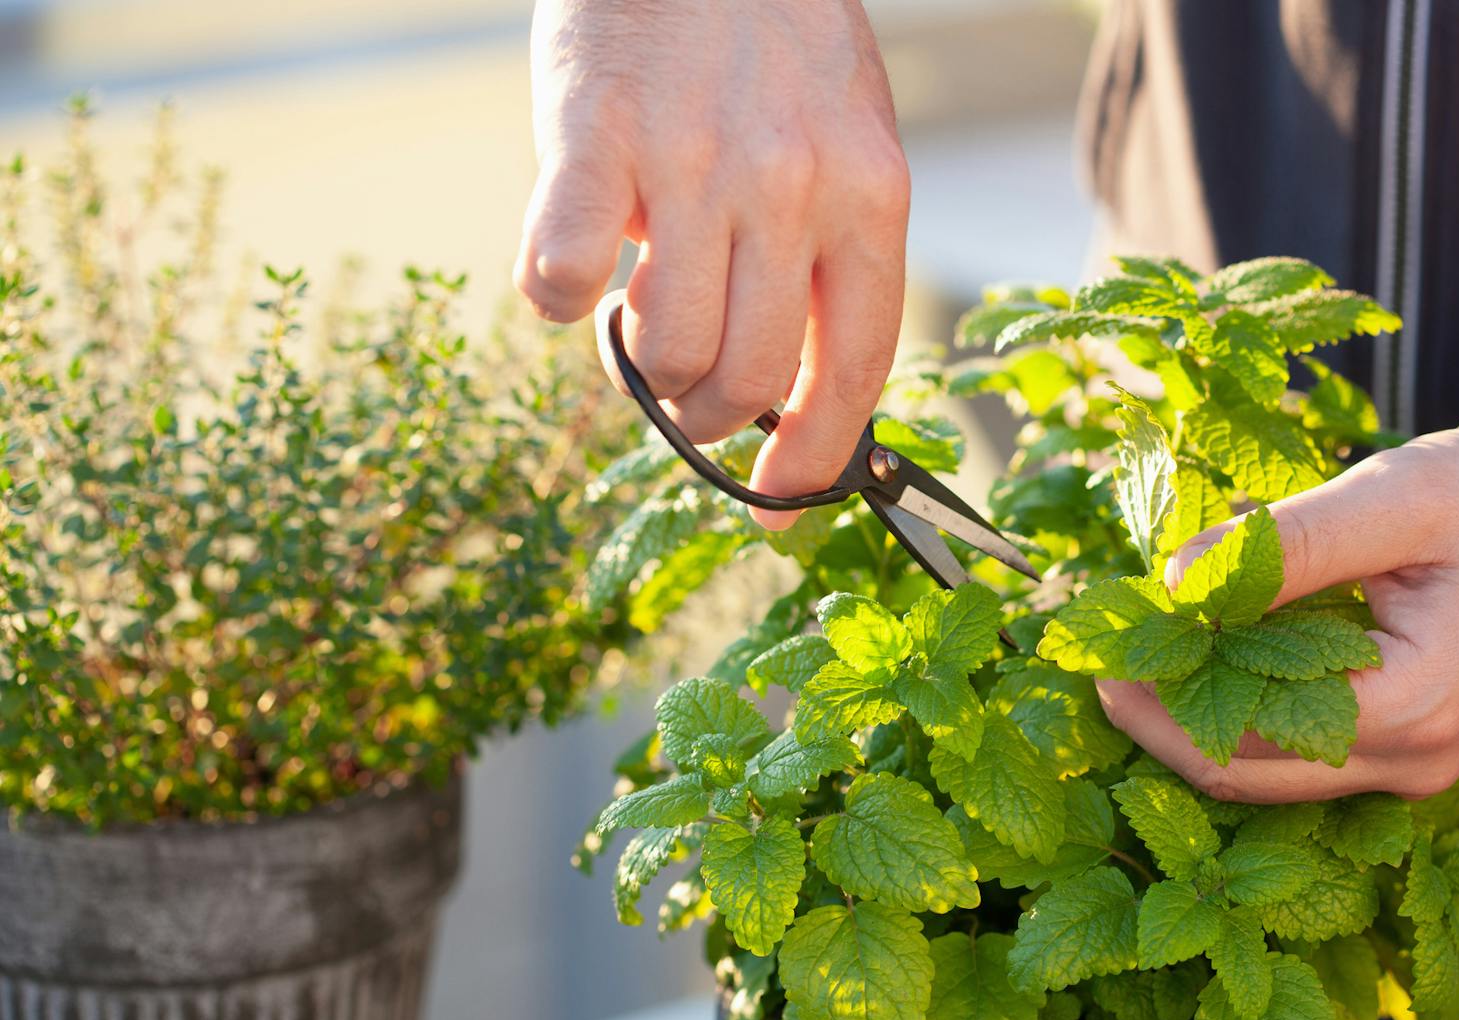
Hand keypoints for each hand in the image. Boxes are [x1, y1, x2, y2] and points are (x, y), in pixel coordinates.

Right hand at [516, 0, 909, 526]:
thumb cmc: (769, 42)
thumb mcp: (844, 139)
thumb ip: (830, 256)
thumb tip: (789, 396)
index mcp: (870, 192)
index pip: (854, 367)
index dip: (813, 458)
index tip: (781, 505)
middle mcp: (791, 184)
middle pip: (746, 378)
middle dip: (706, 416)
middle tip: (682, 390)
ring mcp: (693, 162)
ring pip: (665, 348)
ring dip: (641, 359)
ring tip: (639, 302)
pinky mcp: (592, 138)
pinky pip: (566, 279)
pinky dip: (560, 299)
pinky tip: (574, 265)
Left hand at [1098, 429, 1458, 801]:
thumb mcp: (1400, 497)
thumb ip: (1291, 544)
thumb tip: (1176, 579)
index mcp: (1412, 705)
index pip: (1245, 729)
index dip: (1160, 690)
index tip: (1103, 636)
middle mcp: (1412, 763)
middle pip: (1244, 775)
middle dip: (1159, 720)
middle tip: (1094, 660)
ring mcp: (1413, 772)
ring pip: (1267, 781)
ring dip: (1192, 725)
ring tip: (1134, 659)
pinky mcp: (1408, 758)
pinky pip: (1302, 763)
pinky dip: (1240, 723)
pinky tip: (1202, 667)